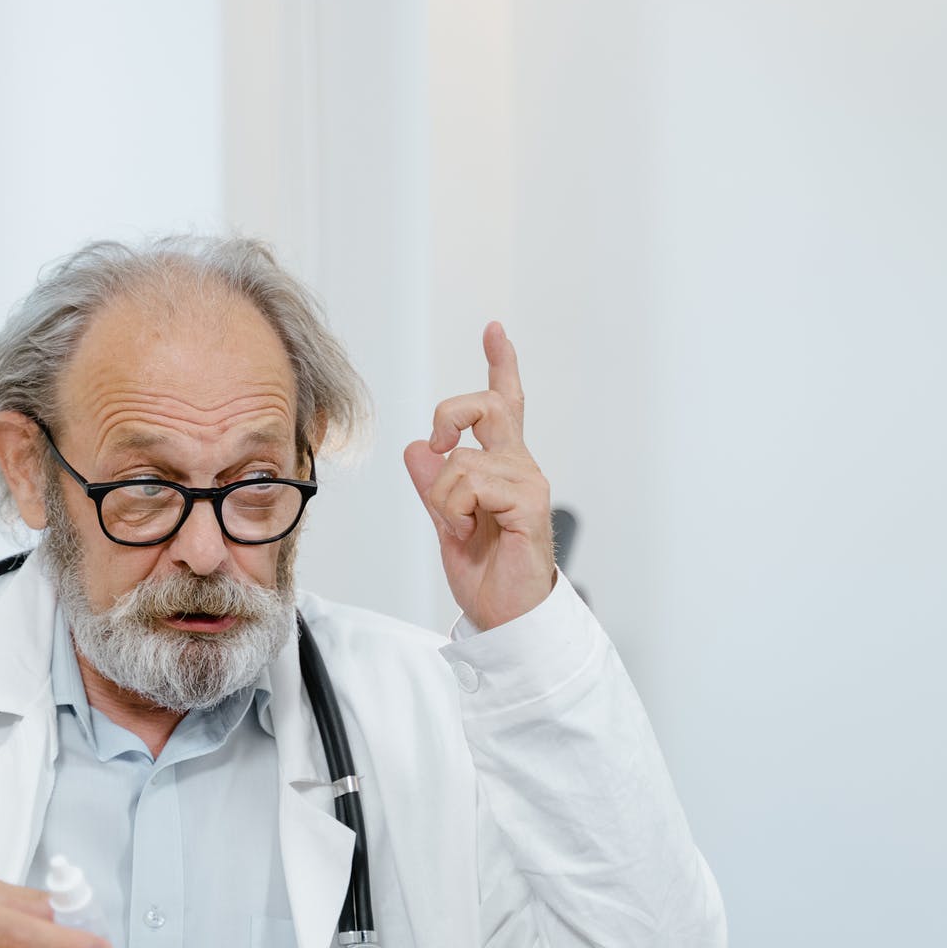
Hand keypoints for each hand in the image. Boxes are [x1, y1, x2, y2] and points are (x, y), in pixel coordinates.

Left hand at [403, 322, 557, 630]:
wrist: (507, 617)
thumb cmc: (488, 574)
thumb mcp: (447, 521)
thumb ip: (433, 484)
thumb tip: (417, 447)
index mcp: (502, 467)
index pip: (504, 406)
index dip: (500, 365)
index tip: (494, 330)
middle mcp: (519, 467)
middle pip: (485, 407)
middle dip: (449, 413)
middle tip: (438, 441)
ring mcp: (527, 482)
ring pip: (461, 459)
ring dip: (444, 498)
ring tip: (460, 528)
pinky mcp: (528, 503)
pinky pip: (471, 482)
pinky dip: (455, 510)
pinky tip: (469, 533)